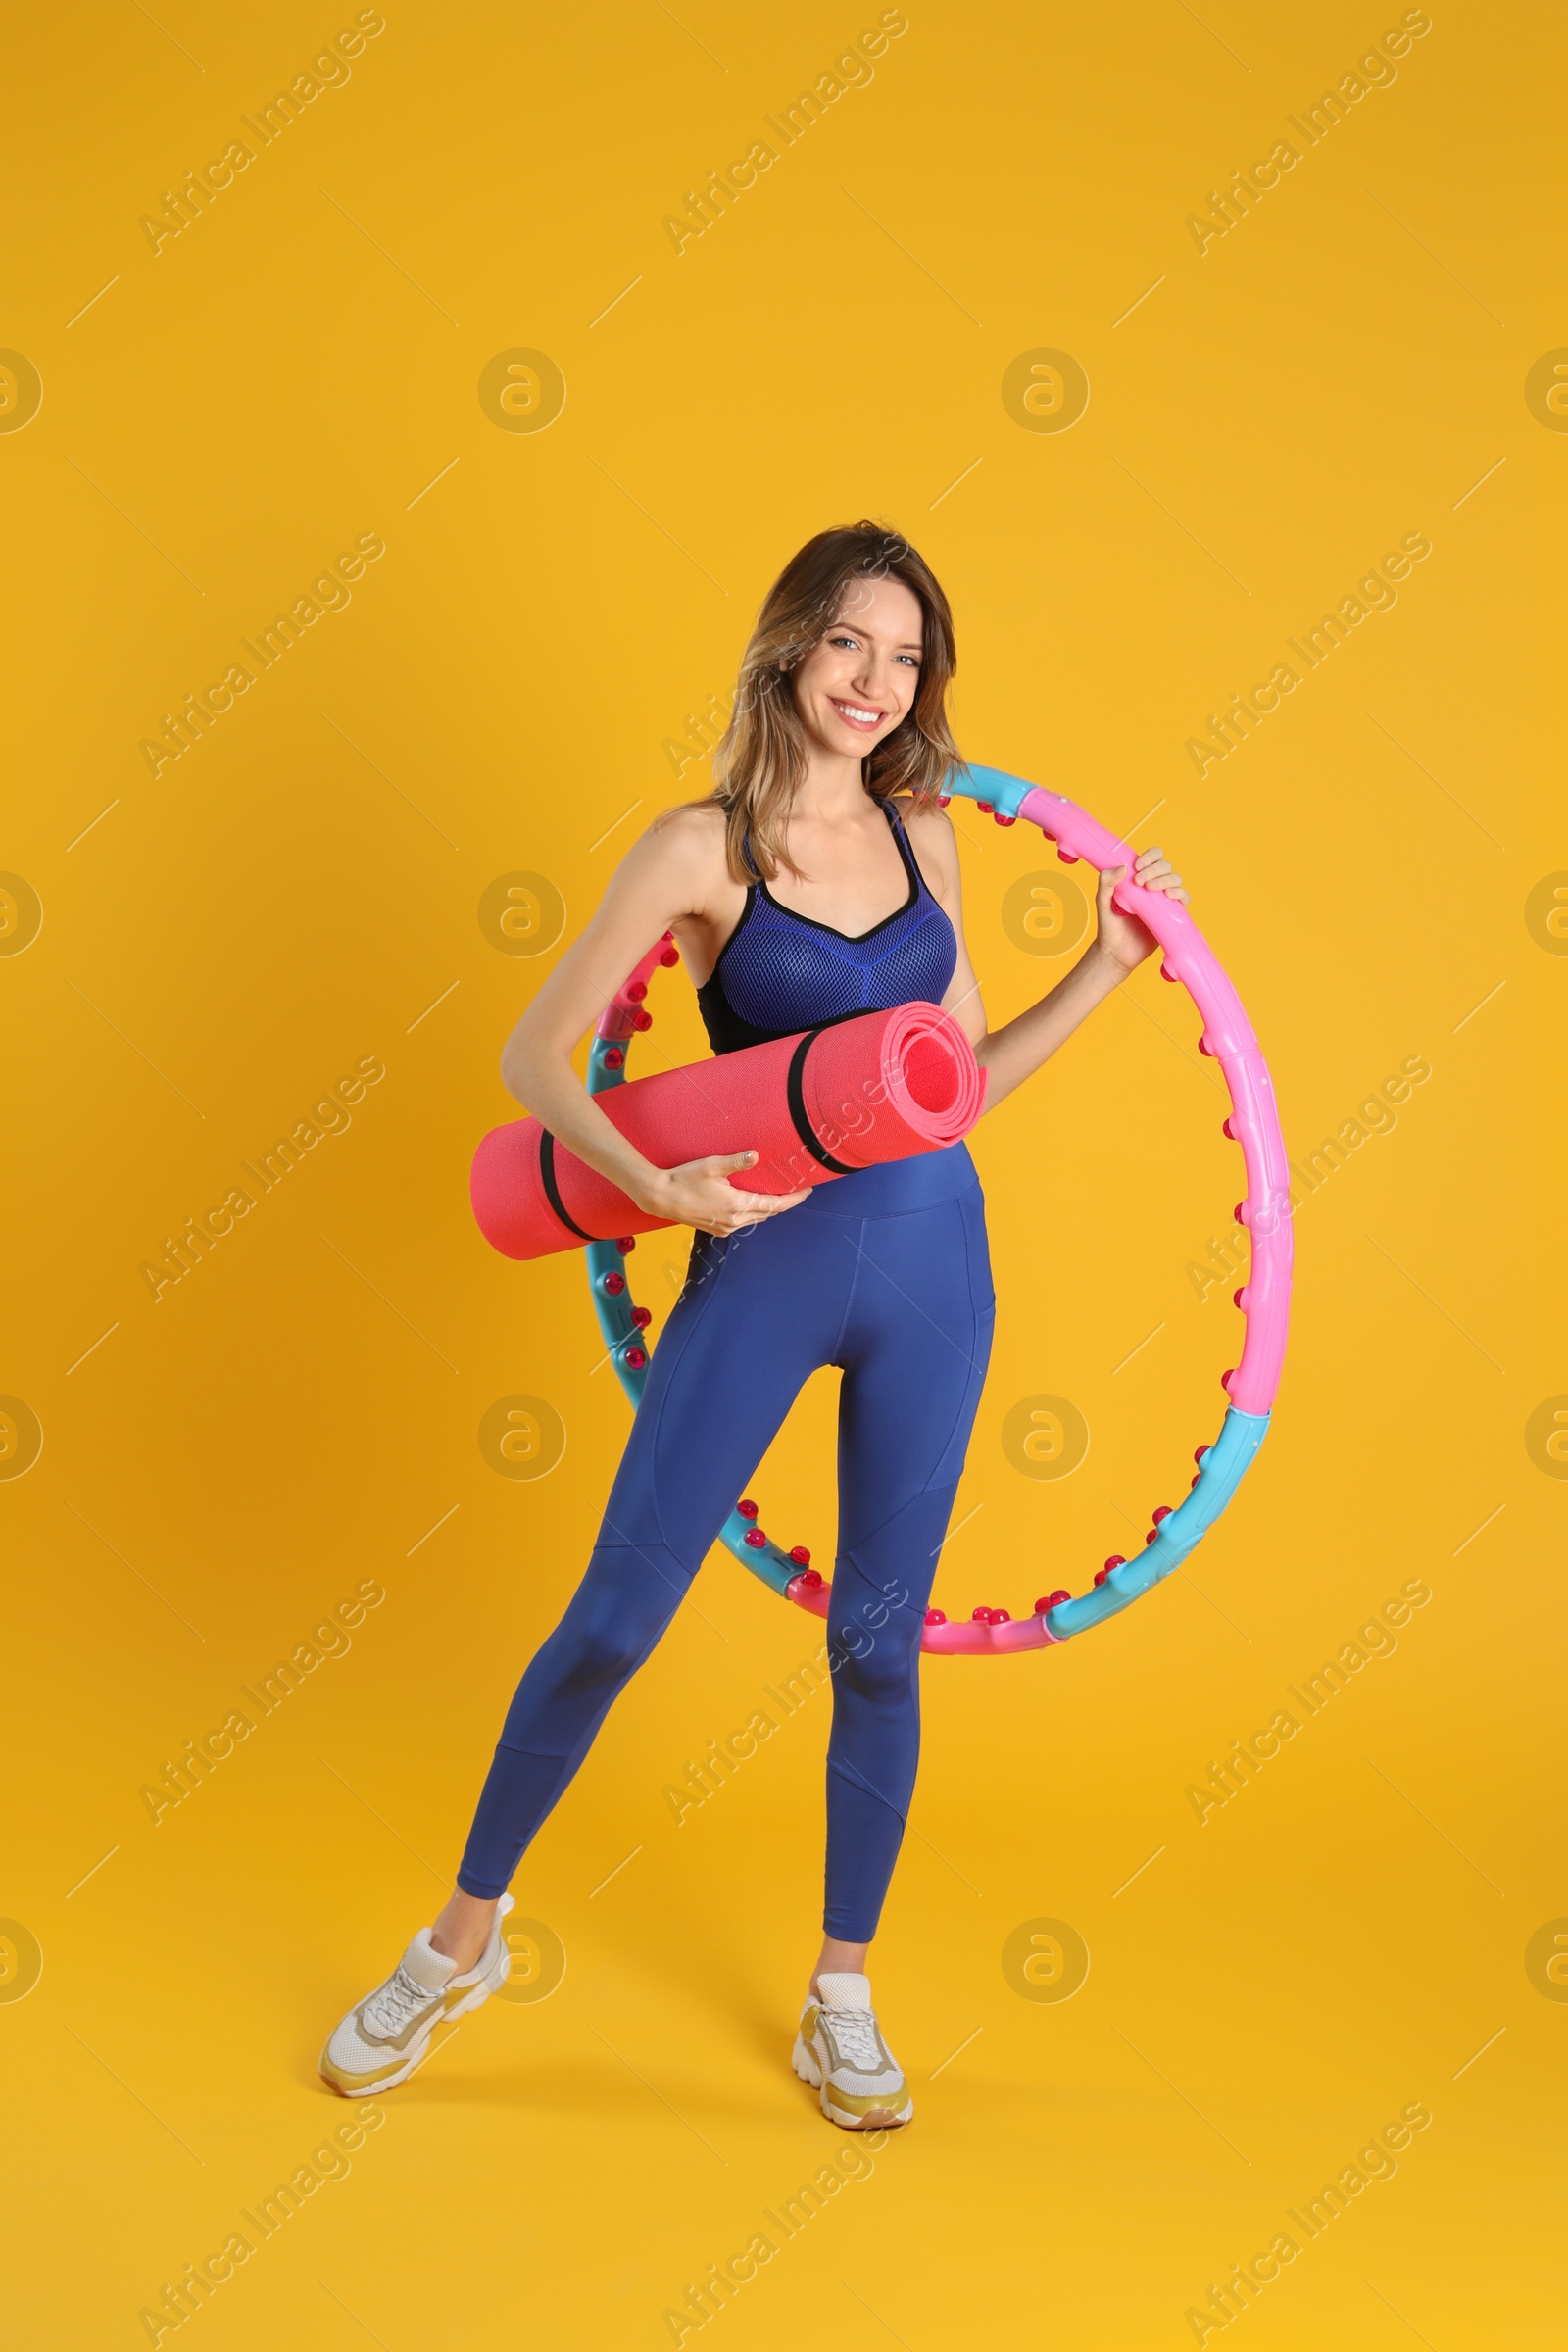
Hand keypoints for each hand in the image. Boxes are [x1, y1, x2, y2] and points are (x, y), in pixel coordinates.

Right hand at [641, 1151, 810, 1237]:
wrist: (661, 1198)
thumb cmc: (684, 1179)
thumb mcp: (712, 1166)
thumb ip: (736, 1162)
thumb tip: (756, 1156)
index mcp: (737, 1205)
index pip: (775, 1204)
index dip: (794, 1199)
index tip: (807, 1190)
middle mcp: (735, 1221)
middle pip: (769, 1213)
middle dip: (784, 1203)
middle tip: (796, 1190)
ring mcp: (726, 1228)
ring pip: (757, 1219)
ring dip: (768, 1208)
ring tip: (777, 1194)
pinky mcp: (718, 1230)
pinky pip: (743, 1223)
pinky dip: (753, 1213)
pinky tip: (752, 1202)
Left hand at [1093, 845, 1189, 973]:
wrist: (1116, 952)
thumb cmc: (1109, 926)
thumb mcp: (1101, 902)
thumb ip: (1105, 883)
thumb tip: (1123, 868)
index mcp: (1138, 877)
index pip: (1152, 857)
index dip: (1149, 856)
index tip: (1136, 866)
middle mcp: (1153, 886)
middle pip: (1165, 866)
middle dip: (1154, 869)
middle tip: (1139, 882)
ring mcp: (1163, 900)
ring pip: (1176, 879)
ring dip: (1165, 879)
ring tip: (1150, 889)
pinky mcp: (1172, 915)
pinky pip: (1184, 899)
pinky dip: (1180, 893)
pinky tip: (1169, 896)